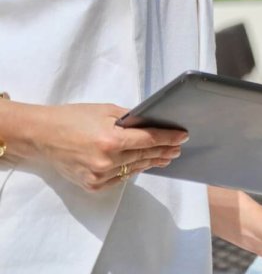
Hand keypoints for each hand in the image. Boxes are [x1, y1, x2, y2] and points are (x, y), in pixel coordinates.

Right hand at [32, 103, 186, 190]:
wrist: (43, 136)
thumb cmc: (73, 118)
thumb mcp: (104, 110)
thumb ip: (129, 119)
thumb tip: (149, 123)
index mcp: (111, 139)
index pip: (147, 140)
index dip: (167, 138)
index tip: (182, 136)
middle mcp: (107, 161)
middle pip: (143, 156)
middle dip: (162, 151)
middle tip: (177, 148)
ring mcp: (99, 177)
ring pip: (133, 169)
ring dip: (150, 162)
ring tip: (165, 157)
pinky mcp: (92, 186)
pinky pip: (118, 178)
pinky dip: (130, 170)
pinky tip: (141, 164)